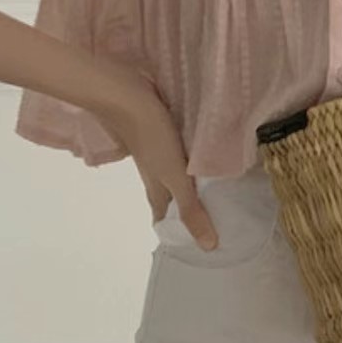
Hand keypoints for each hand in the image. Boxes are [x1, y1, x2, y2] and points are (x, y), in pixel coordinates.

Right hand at [87, 55, 218, 247]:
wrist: (127, 96)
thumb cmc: (152, 139)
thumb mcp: (175, 177)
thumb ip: (191, 208)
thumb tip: (208, 246)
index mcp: (157, 189)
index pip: (165, 219)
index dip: (177, 234)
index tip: (196, 245)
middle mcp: (155, 175)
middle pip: (169, 198)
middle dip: (185, 210)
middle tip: (213, 217)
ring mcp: (156, 153)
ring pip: (173, 176)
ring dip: (189, 184)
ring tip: (213, 189)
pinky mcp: (160, 134)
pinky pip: (176, 154)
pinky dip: (189, 161)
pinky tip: (199, 155)